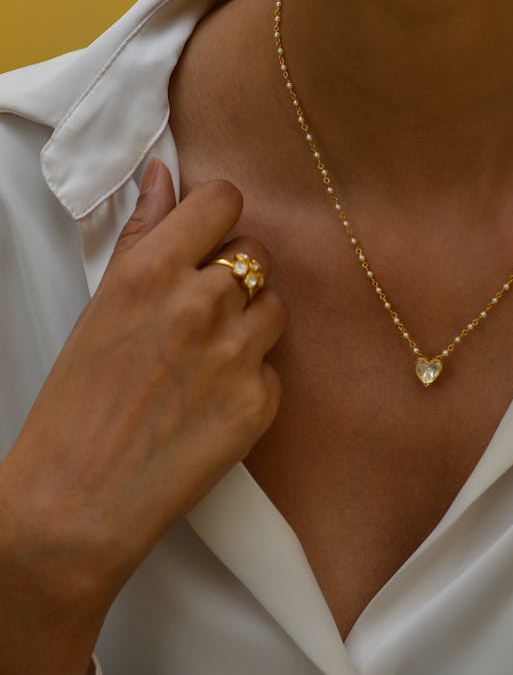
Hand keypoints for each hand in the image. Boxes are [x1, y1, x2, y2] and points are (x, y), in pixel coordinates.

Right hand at [0, 159, 287, 674]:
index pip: (225, 200)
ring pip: (276, 306)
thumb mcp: (101, 304)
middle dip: (235, 275)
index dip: (219, 217)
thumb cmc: (75, 402)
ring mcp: (238, 352)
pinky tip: (213, 402)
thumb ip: (142, 234)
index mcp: (153, 269)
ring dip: (251, 323)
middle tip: (200, 312)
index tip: (210, 235)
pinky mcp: (261, 401)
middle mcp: (203, 301)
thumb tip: (163, 174)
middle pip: (256, 253)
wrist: (75, 500)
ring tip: (208, 358)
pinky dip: (252, 379)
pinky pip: (275, 367)